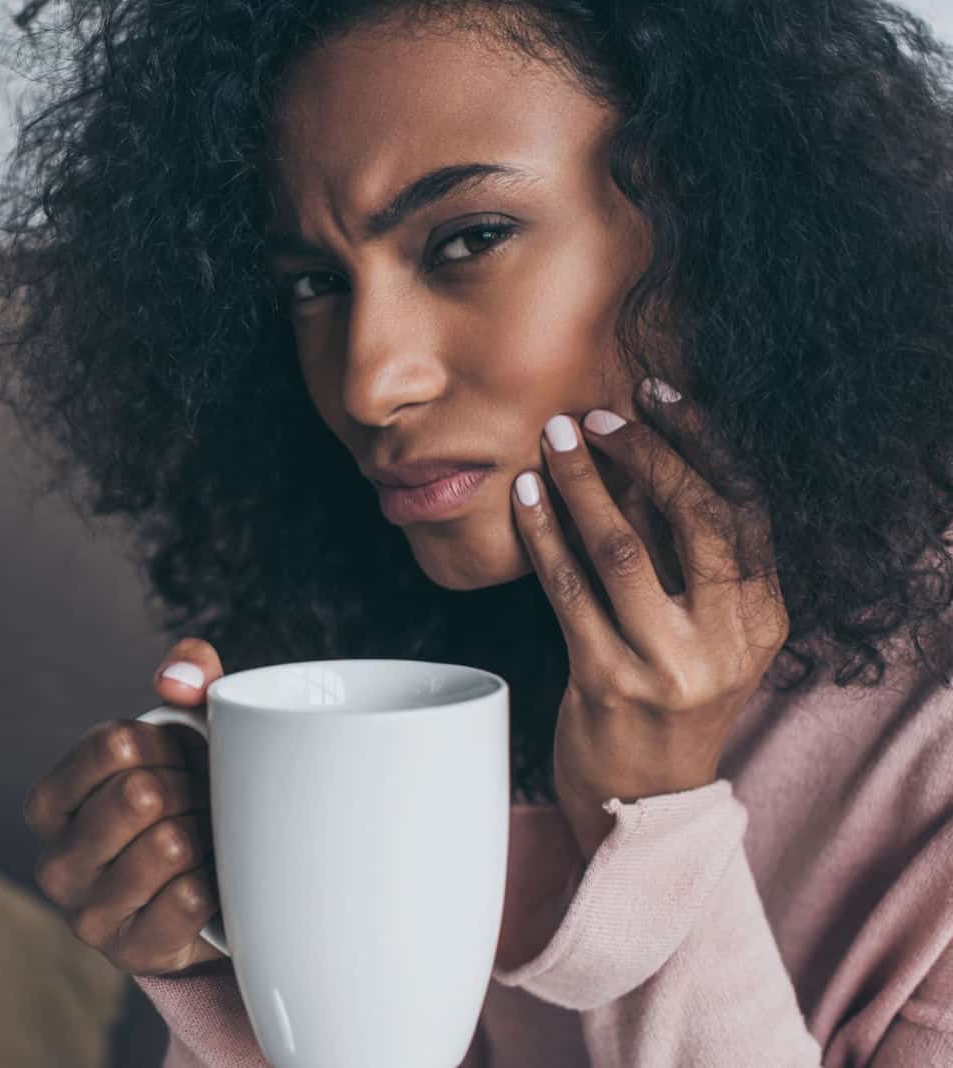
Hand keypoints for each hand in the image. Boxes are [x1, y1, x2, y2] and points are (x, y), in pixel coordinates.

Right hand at [23, 638, 227, 976]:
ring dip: (208, 834)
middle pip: (142, 792)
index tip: (183, 758)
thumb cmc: (187, 801)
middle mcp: (54, 860)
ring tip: (209, 837)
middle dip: (190, 788)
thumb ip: (189, 677)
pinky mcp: (131, 953)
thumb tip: (174, 677)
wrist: (208, 899)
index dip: (169, 742)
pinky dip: (216, 881)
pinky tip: (212, 879)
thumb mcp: (188, 732)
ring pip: (169, 844)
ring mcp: (87, 913)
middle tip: (203, 801)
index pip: (115, 742)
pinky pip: (191, 897)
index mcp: (49, 801)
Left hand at [511, 378, 789, 861]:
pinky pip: (566, 590)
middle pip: (694, 517)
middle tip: (592, 414)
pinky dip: (542, 535)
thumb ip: (690, 558)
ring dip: (582, 483)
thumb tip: (647, 454)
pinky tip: (525, 497)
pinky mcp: (609, 681)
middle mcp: (728, 639)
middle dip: (641, 452)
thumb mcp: (704, 632)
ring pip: (622, 548)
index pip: (744, 506)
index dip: (702, 440)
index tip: (658, 392)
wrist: (642, 802)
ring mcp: (669, 663)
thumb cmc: (666, 698)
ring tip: (551, 438)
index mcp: (763, 617)